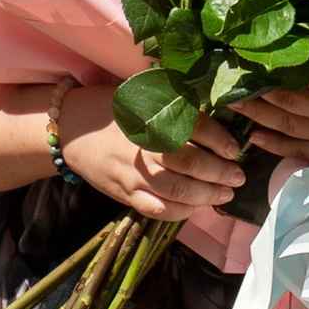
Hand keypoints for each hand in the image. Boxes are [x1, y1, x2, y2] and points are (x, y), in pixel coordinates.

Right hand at [58, 83, 247, 221]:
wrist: (71, 130)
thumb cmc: (113, 110)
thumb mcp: (142, 97)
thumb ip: (175, 105)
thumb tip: (217, 116)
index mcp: (150, 117)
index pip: (194, 128)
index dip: (220, 140)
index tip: (235, 148)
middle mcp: (143, 146)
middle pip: (191, 163)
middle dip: (221, 172)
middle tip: (238, 176)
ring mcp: (133, 174)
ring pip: (178, 190)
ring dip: (208, 194)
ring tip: (226, 193)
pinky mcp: (125, 193)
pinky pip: (158, 209)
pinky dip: (182, 212)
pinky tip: (197, 207)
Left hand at [236, 63, 308, 167]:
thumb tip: (302, 40)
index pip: (305, 71)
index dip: (276, 63)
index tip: (251, 54)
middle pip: (288, 99)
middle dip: (255, 89)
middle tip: (228, 79)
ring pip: (287, 124)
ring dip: (257, 114)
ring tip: (233, 103)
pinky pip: (297, 151)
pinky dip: (274, 144)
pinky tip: (254, 136)